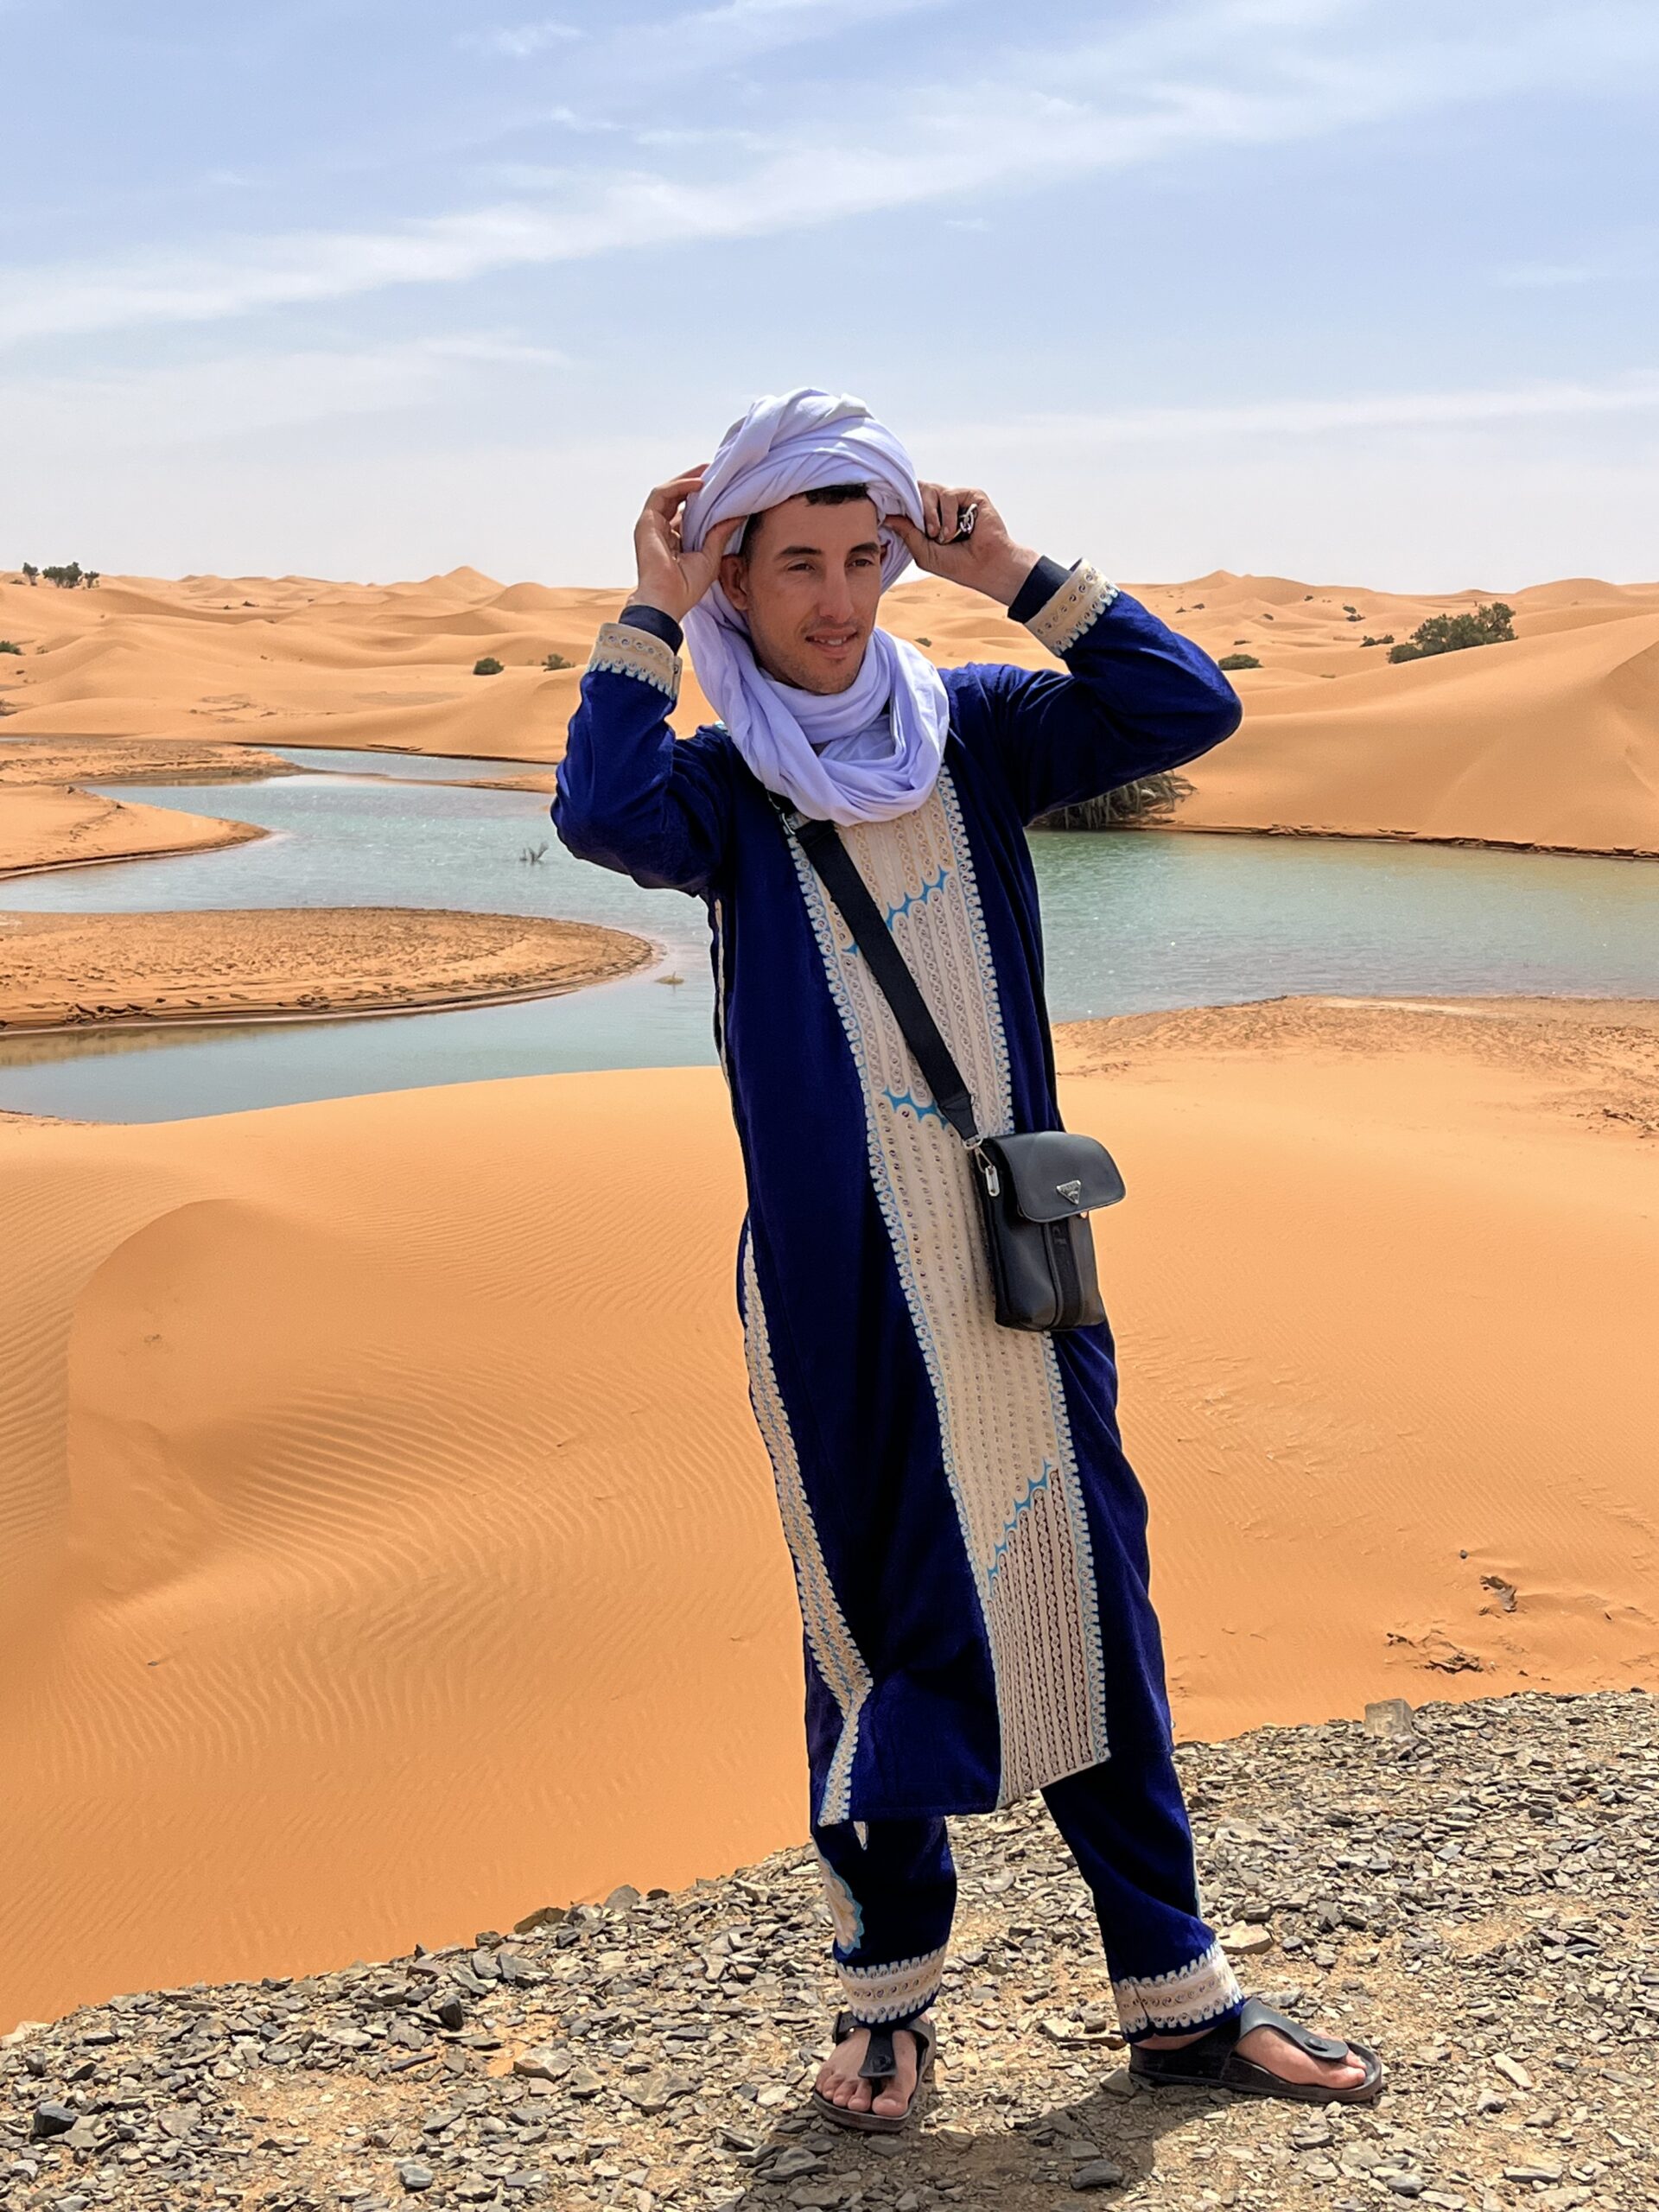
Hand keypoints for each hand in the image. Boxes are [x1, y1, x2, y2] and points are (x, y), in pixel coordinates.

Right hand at [630, 467, 744, 624]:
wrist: (666, 600)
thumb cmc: (686, 587)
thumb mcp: (710, 557)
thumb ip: (721, 534)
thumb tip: (740, 514)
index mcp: (675, 540)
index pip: (688, 512)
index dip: (704, 499)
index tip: (722, 488)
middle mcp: (663, 531)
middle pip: (678, 498)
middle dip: (696, 482)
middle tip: (717, 471)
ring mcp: (652, 525)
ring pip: (669, 492)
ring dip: (688, 478)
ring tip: (709, 470)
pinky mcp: (646, 522)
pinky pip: (662, 494)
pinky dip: (679, 485)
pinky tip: (699, 483)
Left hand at [885, 484, 1037, 606]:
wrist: (985, 567)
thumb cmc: (957, 564)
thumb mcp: (923, 552)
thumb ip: (907, 532)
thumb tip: (887, 516)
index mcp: (929, 518)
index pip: (908, 501)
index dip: (899, 504)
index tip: (891, 513)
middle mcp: (941, 506)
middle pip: (916, 490)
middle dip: (916, 510)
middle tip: (927, 532)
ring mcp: (955, 500)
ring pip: (929, 490)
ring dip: (931, 516)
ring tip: (943, 536)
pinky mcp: (970, 495)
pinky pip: (947, 495)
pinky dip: (948, 515)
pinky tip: (956, 531)